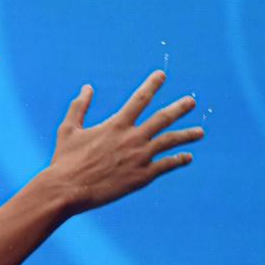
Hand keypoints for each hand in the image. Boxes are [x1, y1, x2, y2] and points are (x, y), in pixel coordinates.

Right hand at [48, 70, 203, 214]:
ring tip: (200, 132)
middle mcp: (132, 138)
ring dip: (187, 135)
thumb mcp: (68, 129)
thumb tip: (87, 87)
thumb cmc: (65, 160)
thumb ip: (79, 106)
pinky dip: (178, 160)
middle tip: (192, 101)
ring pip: (170, 142)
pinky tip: (187, 157)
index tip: (162, 75)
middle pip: (163, 118)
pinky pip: (166, 166)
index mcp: (116, 124)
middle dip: (179, 108)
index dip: (152, 85)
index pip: (140, 99)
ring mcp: (140, 158)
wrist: (67, 190)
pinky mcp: (142, 177)